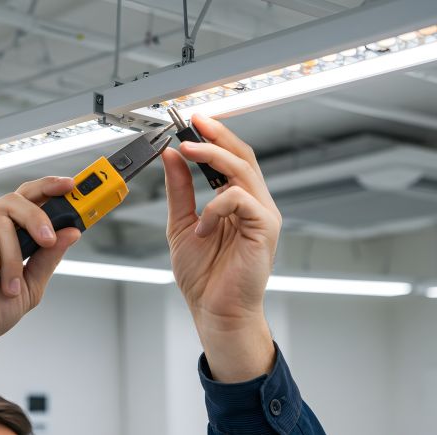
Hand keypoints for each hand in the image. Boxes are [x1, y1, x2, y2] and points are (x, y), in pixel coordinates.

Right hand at [0, 177, 80, 391]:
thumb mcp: (30, 287)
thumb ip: (48, 258)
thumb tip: (71, 232)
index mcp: (5, 236)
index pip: (27, 200)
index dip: (48, 187)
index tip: (71, 185)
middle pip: (17, 200)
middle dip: (38, 218)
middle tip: (47, 241)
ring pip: (3, 223)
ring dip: (12, 260)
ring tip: (5, 286)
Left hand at [162, 114, 281, 382]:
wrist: (215, 312)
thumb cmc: (204, 276)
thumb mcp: (181, 224)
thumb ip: (179, 191)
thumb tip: (171, 157)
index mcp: (236, 202)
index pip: (230, 158)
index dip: (214, 136)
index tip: (192, 121)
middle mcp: (254, 204)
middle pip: (242, 156)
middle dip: (218, 135)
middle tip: (194, 122)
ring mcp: (262, 216)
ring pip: (243, 170)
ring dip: (213, 156)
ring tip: (187, 151)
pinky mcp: (265, 230)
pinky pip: (241, 200)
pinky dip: (217, 205)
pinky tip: (202, 225)